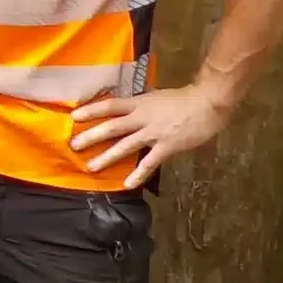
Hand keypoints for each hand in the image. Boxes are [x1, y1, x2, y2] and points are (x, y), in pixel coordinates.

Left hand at [70, 84, 227, 188]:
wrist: (209, 102)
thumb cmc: (185, 99)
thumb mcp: (156, 98)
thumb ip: (141, 106)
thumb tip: (127, 111)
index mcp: (139, 103)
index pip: (110, 105)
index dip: (91, 110)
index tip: (73, 116)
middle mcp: (142, 117)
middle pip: (112, 127)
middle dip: (91, 136)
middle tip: (73, 146)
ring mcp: (154, 133)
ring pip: (125, 145)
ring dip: (106, 157)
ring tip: (90, 167)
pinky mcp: (167, 146)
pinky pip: (149, 162)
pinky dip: (138, 174)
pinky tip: (127, 184)